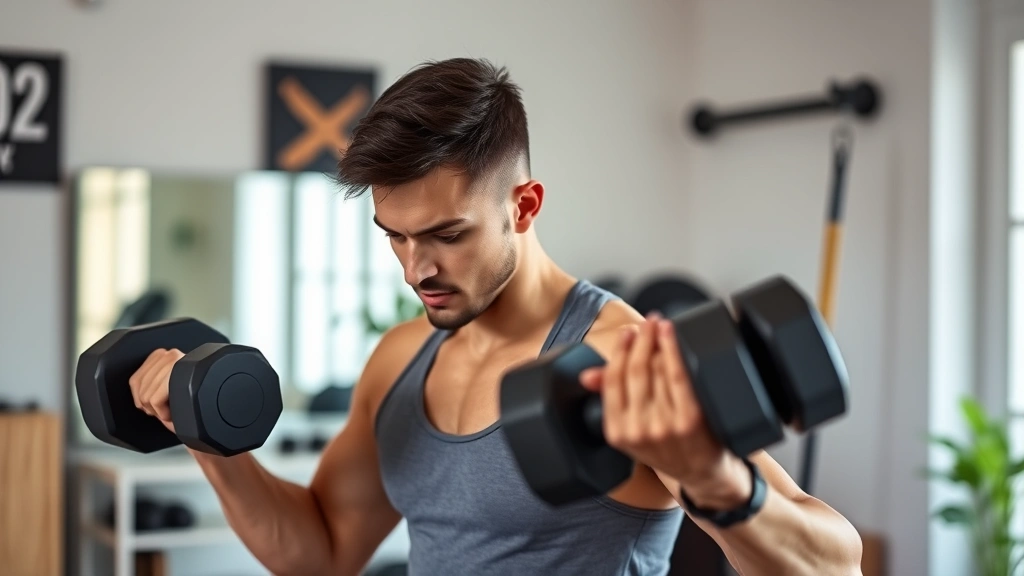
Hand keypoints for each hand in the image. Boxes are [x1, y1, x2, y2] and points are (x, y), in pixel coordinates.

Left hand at [128, 348, 184, 433]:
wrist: (208, 422)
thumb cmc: (187, 407)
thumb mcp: (164, 390)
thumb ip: (151, 382)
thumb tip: (125, 388)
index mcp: (165, 355)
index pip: (136, 379)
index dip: (143, 398)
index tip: (159, 404)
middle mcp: (171, 354)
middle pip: (140, 388)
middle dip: (151, 406)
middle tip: (169, 409)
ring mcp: (175, 363)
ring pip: (145, 396)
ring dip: (158, 411)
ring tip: (174, 410)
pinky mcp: (177, 375)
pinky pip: (154, 400)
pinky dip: (163, 414)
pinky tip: (176, 413)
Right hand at [579, 314, 750, 508]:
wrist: (703, 475)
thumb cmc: (667, 447)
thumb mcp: (631, 429)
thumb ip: (611, 398)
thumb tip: (586, 375)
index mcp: (617, 432)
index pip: (612, 381)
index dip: (619, 351)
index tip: (627, 333)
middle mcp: (638, 431)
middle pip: (635, 371)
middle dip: (641, 339)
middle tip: (648, 322)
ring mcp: (664, 426)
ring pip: (657, 371)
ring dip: (658, 341)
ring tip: (661, 327)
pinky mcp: (689, 421)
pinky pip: (678, 376)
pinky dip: (674, 351)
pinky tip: (672, 336)